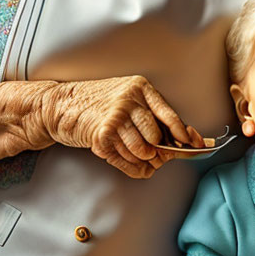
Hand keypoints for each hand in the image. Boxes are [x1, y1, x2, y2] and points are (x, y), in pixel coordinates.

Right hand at [22, 75, 203, 178]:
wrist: (59, 106)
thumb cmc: (96, 104)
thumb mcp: (127, 100)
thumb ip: (151, 116)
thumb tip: (181, 139)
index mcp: (140, 88)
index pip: (170, 115)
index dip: (183, 134)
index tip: (195, 146)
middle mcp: (129, 99)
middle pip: (157, 137)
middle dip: (160, 153)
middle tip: (157, 158)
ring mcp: (114, 116)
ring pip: (142, 150)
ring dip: (143, 161)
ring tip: (140, 159)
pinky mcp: (101, 134)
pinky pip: (124, 159)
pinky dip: (130, 167)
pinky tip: (130, 163)